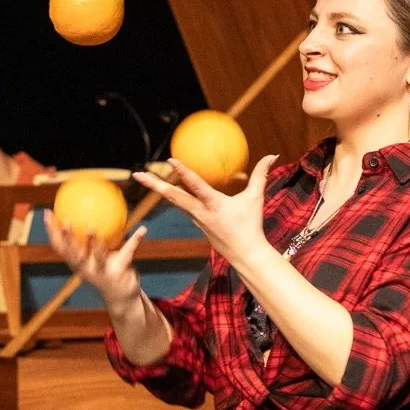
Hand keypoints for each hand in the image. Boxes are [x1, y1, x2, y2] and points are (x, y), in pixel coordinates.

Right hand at [44, 212, 145, 311]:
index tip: (47, 213)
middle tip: (65, 221)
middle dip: (67, 239)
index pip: (60, 247)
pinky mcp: (120, 271)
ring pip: (97, 255)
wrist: (122, 298)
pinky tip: (143, 229)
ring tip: (91, 226)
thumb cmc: (106, 271)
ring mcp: (103, 271)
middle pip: (73, 253)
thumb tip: (92, 209)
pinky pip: (128, 252)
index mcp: (78, 263)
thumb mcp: (96, 256)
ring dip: (93, 242)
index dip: (51, 232)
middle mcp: (87, 269)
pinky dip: (136, 240)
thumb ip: (92, 238)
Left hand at [133, 153, 277, 266]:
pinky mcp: (196, 222)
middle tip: (137, 173)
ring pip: (173, 200)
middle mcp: (199, 212)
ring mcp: (195, 218)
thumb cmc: (251, 225)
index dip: (183, 173)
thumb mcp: (256, 198)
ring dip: (157, 189)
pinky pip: (182, 205)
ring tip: (142, 177)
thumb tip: (273, 155)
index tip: (170, 160)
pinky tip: (165, 188)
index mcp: (213, 204)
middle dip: (153, 184)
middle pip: (172, 196)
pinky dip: (172, 195)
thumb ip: (261, 175)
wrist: (244, 254)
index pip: (195, 186)